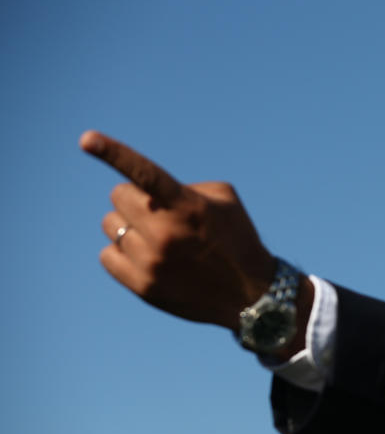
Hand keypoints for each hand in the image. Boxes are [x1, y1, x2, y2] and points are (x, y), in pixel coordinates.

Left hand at [81, 130, 276, 329]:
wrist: (250, 294)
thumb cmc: (237, 239)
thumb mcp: (224, 201)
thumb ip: (184, 187)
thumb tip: (148, 191)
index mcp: (188, 207)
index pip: (145, 174)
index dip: (113, 153)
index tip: (86, 139)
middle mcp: (167, 233)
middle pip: (120, 196)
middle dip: (136, 199)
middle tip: (159, 213)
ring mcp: (152, 261)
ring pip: (109, 224)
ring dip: (128, 226)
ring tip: (156, 238)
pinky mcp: (142, 285)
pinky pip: (107, 255)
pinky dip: (122, 252)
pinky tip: (147, 257)